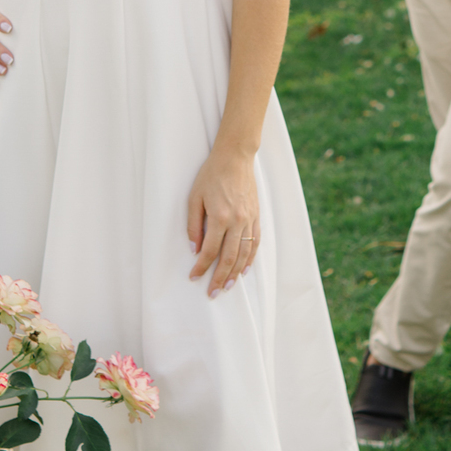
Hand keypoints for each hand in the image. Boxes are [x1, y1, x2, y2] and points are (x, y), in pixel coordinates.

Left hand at [187, 147, 260, 298]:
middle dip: (219, 278)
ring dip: (235, 273)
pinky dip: (250, 259)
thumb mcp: (195, 197)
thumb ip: (194, 225)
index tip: (194, 277)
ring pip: (244, 254)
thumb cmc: (211, 175)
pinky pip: (255, 242)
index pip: (209, 251)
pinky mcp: (256, 216)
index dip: (201, 268)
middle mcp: (237, 221)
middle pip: (229, 258)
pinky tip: (244, 270)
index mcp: (220, 217)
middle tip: (212, 293)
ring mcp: (249, 219)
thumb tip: (194, 249)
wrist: (235, 157)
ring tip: (227, 287)